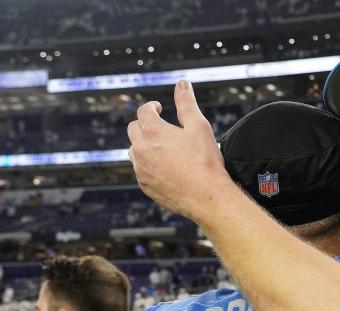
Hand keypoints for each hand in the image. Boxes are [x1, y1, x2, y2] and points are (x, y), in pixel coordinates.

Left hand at [127, 80, 234, 220]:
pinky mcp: (145, 186)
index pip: (143, 111)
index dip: (151, 107)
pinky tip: (165, 168)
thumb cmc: (205, 161)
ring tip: (162, 148)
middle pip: (133, 129)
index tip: (159, 108)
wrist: (207, 197)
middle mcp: (141, 149)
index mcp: (152, 131)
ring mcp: (141, 169)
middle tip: (160, 127)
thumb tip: (182, 83)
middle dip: (145, 125)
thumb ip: (186, 103)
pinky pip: (140, 171)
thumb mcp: (199, 126)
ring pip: (134, 151)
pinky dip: (148, 165)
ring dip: (144, 145)